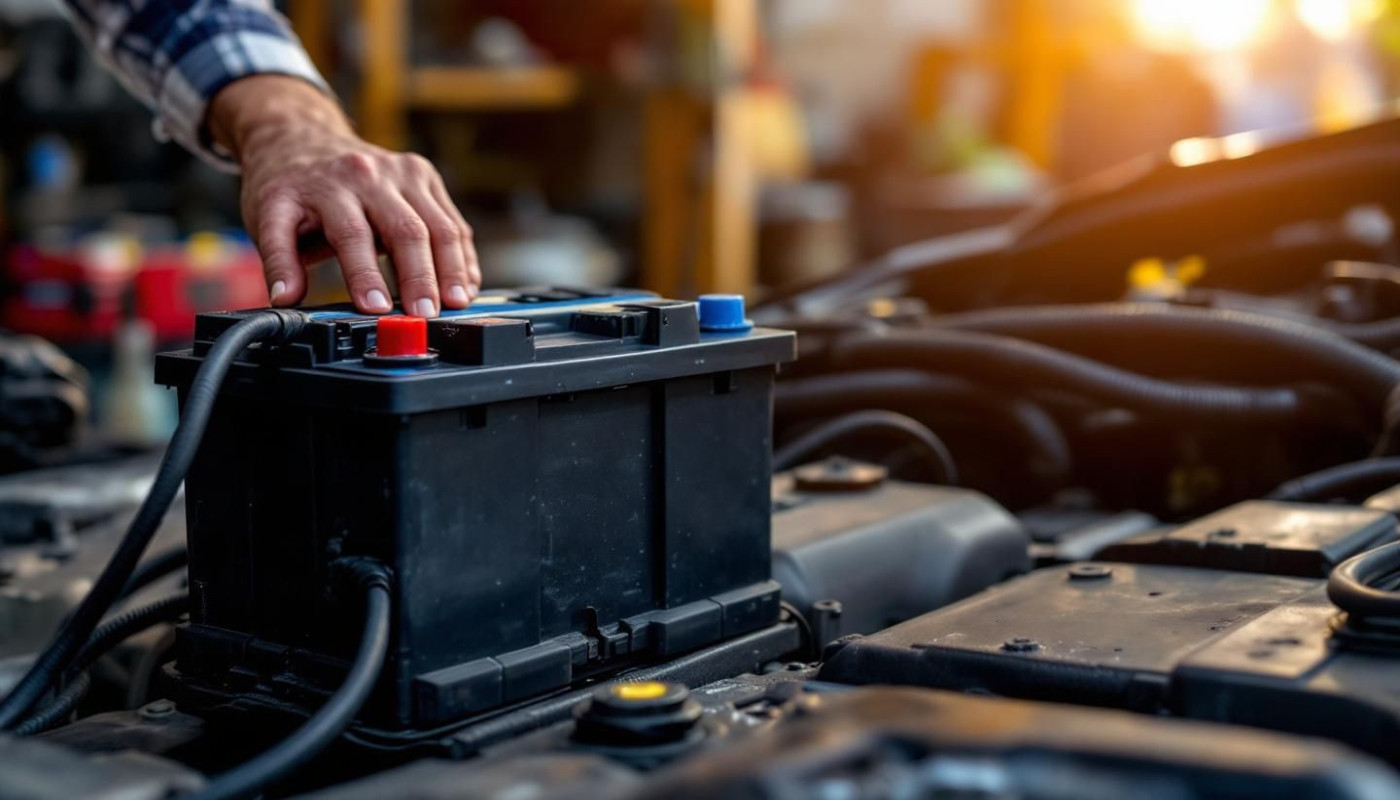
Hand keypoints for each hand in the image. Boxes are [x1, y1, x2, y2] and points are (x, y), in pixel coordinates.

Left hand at [208, 76, 479, 316]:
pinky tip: (466, 285)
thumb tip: (285, 298)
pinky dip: (462, 257)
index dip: (365, 274)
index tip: (377, 309)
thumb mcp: (268, 218)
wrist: (303, 138)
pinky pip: (452, 221)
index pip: (352, 234)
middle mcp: (367, 173)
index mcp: (327, 185)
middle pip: (406, 230)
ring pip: (440, 226)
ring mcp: (402, 171)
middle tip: (426, 315)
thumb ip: (278, 260)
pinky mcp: (424, 175)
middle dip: (420, 278)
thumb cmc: (289, 187)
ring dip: (452, 270)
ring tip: (457, 305)